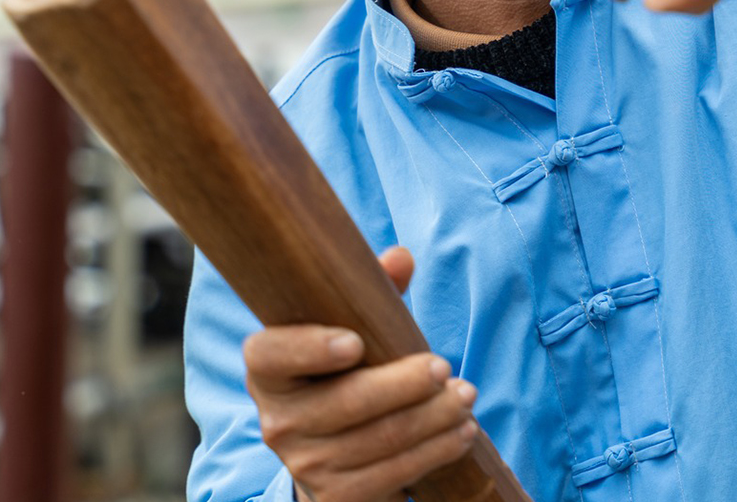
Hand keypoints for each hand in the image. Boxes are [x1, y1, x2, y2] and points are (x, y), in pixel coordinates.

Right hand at [244, 247, 476, 501]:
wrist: (336, 447)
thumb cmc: (349, 370)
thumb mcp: (355, 328)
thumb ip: (373, 292)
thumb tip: (400, 258)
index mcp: (270, 370)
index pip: (272, 354)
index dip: (308, 348)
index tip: (355, 341)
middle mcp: (277, 421)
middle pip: (345, 402)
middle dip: (403, 385)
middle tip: (444, 366)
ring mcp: (305, 464)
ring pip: (379, 439)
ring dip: (432, 418)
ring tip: (466, 397)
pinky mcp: (336, 496)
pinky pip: (392, 475)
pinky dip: (434, 451)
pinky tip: (462, 432)